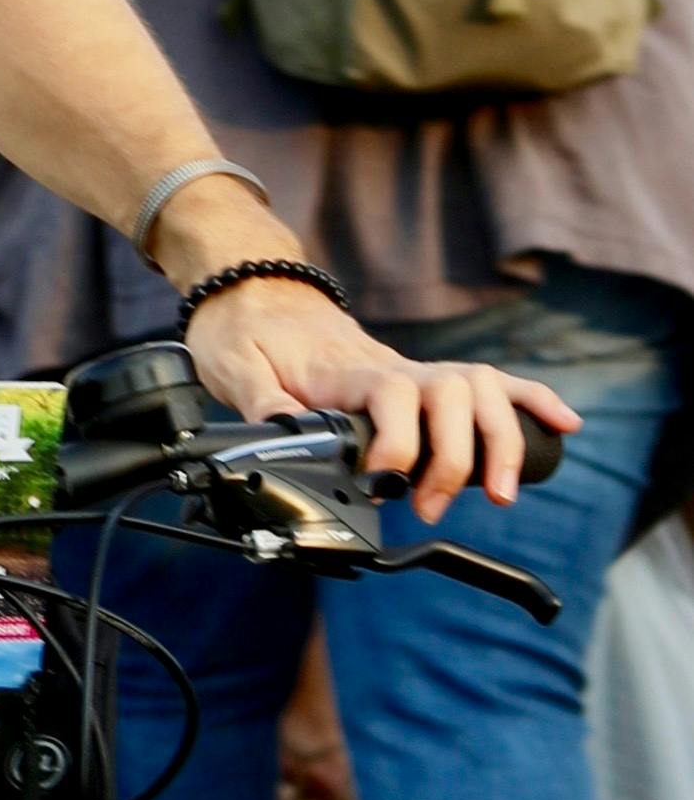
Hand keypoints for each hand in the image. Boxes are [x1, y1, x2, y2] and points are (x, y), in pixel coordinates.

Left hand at [179, 272, 573, 522]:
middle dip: (458, 456)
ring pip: (482, 388)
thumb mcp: (233, 365)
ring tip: (502, 493)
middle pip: (452, 394)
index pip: (391, 395)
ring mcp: (418, 369)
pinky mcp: (429, 377)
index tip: (385, 480)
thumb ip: (262, 400)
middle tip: (432, 507)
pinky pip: (493, 381)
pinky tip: (566, 424)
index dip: (399, 440)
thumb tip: (281, 432)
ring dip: (503, 439)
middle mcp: (393, 366)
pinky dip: (534, 400)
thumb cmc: (245, 331)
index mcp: (347, 370)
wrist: (255, 291)